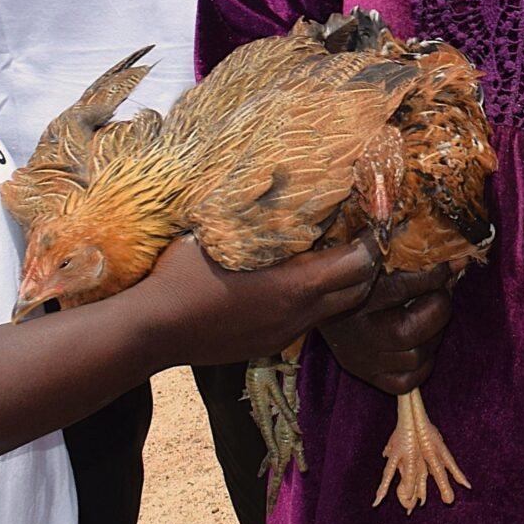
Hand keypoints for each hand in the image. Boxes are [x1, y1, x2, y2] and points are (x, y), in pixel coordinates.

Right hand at [122, 235, 379, 366]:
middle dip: (366, 266)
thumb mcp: (218, 233)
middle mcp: (296, 316)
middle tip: (360, 237)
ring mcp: (283, 335)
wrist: (149, 333)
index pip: (357, 266)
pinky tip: (296, 281)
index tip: (373, 220)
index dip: (371, 242)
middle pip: (357, 294)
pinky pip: (308, 321)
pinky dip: (316, 301)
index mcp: (291, 287)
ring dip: (341, 286)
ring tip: (333, 256)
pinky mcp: (268, 345)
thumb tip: (275, 177)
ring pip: (333, 312)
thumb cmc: (180, 277)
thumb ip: (254, 214)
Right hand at [318, 264, 455, 395]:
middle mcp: (356, 332)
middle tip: (441, 293)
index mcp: (353, 295)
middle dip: (438, 308)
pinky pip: (408, 381)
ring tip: (431, 316)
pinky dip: (423, 363)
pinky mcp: (367, 375)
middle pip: (410, 331)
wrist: (309, 303)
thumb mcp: (370, 258)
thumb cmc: (350, 272)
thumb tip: (458, 259)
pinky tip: (421, 342)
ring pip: (414, 357)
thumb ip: (406, 254)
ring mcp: (362, 359)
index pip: (403, 286)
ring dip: (434, 335)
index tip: (447, 264)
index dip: (435, 275)